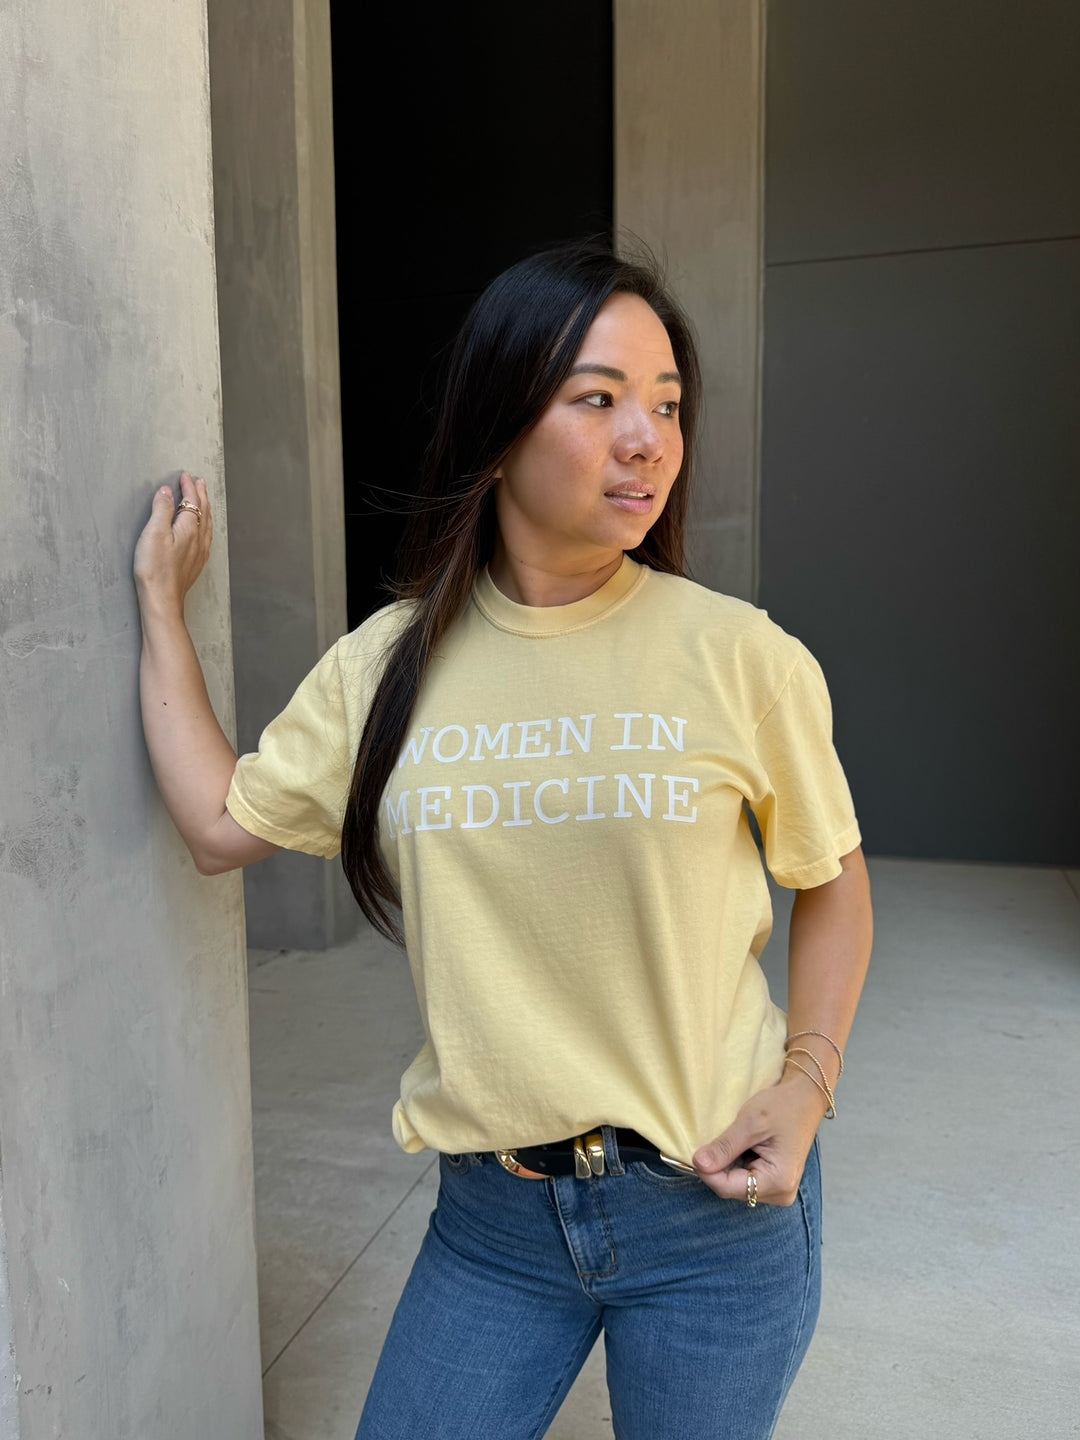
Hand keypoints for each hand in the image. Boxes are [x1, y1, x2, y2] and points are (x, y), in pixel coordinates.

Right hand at [134, 472, 212, 615]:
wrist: (162, 599)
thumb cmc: (155, 568)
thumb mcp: (153, 533)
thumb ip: (161, 510)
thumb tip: (166, 492)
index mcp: (189, 529)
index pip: (192, 501)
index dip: (188, 487)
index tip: (185, 476)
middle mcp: (199, 540)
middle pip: (203, 511)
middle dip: (201, 494)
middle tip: (200, 482)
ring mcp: (199, 553)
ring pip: (207, 524)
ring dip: (205, 509)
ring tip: (204, 501)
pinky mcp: (195, 564)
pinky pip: (206, 537)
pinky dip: (206, 525)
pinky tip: (204, 531)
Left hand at [692, 1072, 825, 1205]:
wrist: (805, 1098)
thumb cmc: (783, 1106)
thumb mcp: (750, 1122)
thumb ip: (724, 1146)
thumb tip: (698, 1164)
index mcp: (778, 1181)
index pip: (727, 1188)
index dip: (707, 1170)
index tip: (699, 1148)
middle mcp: (781, 1193)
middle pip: (730, 1188)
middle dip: (720, 1165)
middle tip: (726, 1137)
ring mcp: (779, 1190)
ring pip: (735, 1184)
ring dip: (729, 1163)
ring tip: (741, 1139)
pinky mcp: (774, 1183)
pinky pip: (744, 1178)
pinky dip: (737, 1162)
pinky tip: (746, 1145)